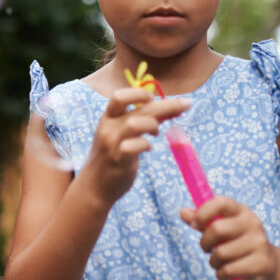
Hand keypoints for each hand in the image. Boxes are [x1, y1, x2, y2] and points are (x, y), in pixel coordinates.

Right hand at [82, 89, 189, 205]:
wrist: (93, 186)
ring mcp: (112, 144)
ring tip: (156, 132)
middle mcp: (109, 127)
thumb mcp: (121, 135)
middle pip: (140, 108)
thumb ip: (141, 121)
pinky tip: (148, 148)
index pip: (120, 96)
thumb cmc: (112, 157)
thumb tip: (168, 109)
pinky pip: (133, 147)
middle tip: (186, 104)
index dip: (140, 93)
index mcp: (108, 118)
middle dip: (167, 104)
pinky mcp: (118, 160)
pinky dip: (145, 145)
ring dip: (153, 125)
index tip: (154, 99)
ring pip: (135, 124)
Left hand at [180, 196, 278, 279]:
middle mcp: (253, 223)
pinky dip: (221, 274)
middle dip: (204, 243)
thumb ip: (202, 220)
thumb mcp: (221, 228)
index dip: (203, 213)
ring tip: (220, 262)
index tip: (195, 225)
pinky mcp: (261, 263)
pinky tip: (226, 273)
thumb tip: (182, 212)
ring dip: (213, 262)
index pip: (221, 202)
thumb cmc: (238, 243)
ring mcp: (259, 243)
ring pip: (221, 253)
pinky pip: (229, 270)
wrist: (268, 265)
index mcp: (241, 211)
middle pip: (217, 229)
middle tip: (207, 249)